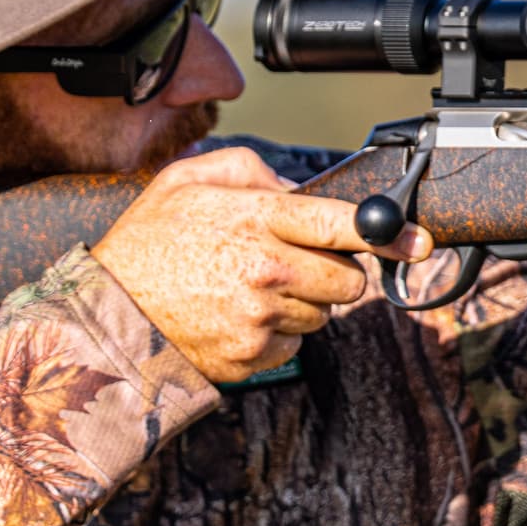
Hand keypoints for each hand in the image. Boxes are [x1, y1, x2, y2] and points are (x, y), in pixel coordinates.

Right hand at [91, 145, 429, 380]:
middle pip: (349, 279)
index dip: (388, 231)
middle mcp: (268, 270)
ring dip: (303, 301)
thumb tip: (297, 188)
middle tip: (294, 262)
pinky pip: (296, 343)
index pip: (343, 223)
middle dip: (334, 271)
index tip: (417, 240)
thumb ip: (251, 170)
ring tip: (249, 288)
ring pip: (324, 313)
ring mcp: (263, 318)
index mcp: (257, 220)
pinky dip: (278, 331)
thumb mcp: (189, 179)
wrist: (109, 314)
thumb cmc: (148, 242)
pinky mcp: (256, 356)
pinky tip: (239, 315)